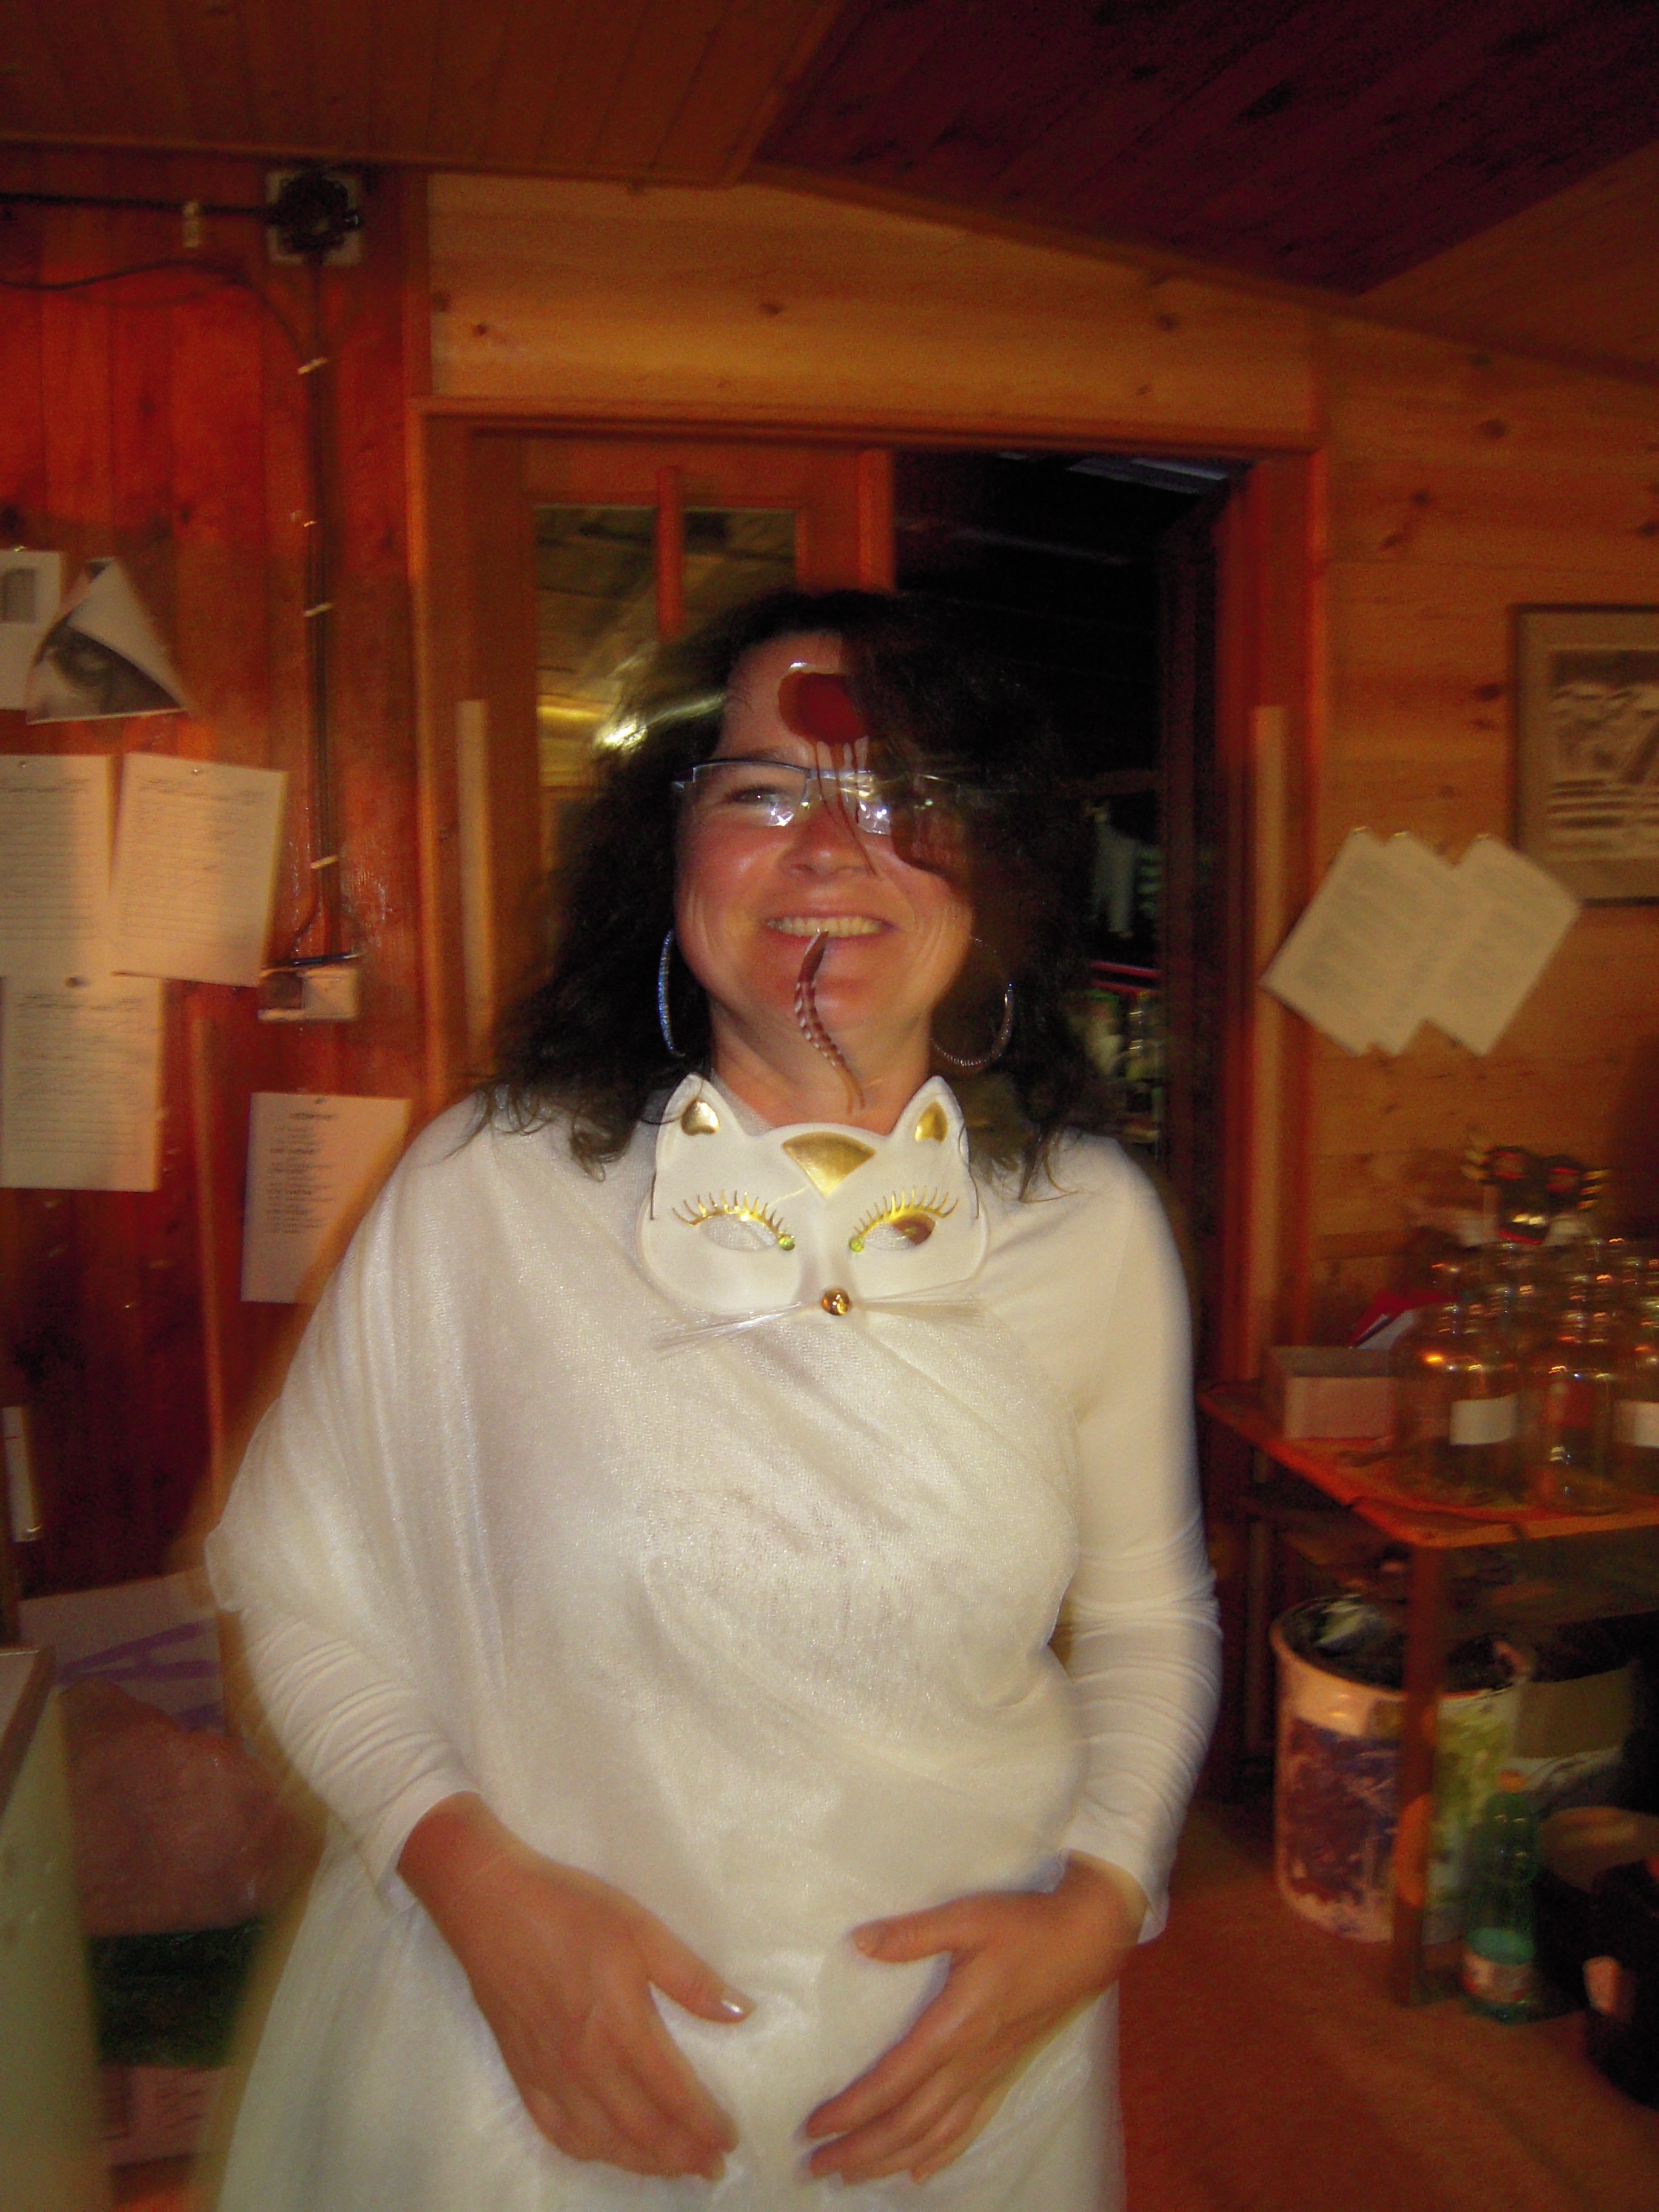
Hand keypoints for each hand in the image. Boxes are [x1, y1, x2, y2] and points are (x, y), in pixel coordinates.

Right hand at [399, 1795, 750, 2181]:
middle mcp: (587, 2064)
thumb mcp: (642, 1929)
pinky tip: (606, 2151)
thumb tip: (742, 2013)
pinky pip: (558, 2131)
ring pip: (603, 2141)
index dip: (705, 2124)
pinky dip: (590, 2151)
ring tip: (673, 2168)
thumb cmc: (571, 1910)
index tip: (729, 2139)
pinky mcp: (523, 2074)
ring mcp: (550, 2075)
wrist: (490, 1905)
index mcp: (621, 2027)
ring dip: (643, 2162)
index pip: (674, 2094)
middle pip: (643, 2129)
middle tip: (711, 2168)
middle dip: (683, 2155)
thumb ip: (690, 1978)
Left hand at [803, 1854, 1143, 2185]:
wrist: (1086, 1941)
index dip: (851, 2110)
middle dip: (860, 2150)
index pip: (893, 2082)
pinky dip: (940, 2153)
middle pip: (908, 2123)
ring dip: (891, 2159)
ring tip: (854, 2174)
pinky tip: (920, 2169)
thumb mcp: (967, 1918)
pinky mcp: (1005, 2073)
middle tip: (816, 2165)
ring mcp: (990, 2074)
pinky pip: (969, 2126)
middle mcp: (970, 2062)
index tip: (813, 2127)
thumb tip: (859, 1942)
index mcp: (954, 2027)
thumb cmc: (1024, 1926)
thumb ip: (911, 1934)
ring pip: (936, 2135)